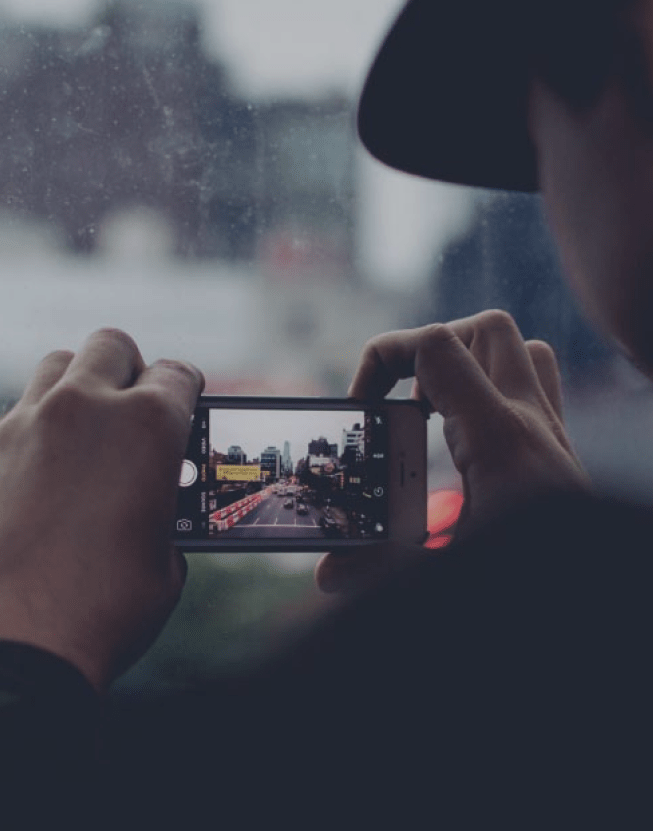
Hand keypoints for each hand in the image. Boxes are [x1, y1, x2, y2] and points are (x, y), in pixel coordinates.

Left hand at [0, 329, 203, 690]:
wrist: (15, 643)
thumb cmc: (104, 610)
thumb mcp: (165, 560)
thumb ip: (164, 510)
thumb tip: (152, 503)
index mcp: (148, 425)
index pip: (178, 374)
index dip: (187, 394)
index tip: (184, 410)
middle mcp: (85, 408)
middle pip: (112, 347)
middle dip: (130, 371)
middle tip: (135, 411)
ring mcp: (28, 423)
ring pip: (57, 366)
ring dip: (78, 385)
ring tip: (88, 430)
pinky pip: (20, 413)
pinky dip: (40, 426)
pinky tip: (48, 469)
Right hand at [316, 310, 589, 592]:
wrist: (601, 598)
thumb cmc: (535, 576)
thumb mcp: (450, 577)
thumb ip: (381, 570)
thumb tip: (327, 575)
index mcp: (499, 438)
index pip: (438, 346)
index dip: (384, 358)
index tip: (361, 408)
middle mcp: (533, 424)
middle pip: (487, 330)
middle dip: (431, 349)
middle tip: (401, 399)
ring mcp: (553, 437)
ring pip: (522, 352)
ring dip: (472, 363)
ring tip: (434, 408)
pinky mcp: (559, 457)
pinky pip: (536, 391)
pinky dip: (495, 396)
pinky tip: (466, 442)